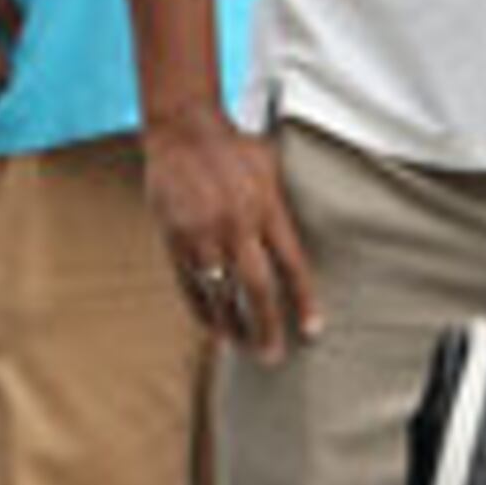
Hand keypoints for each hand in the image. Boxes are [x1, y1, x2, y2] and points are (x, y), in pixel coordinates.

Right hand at [148, 117, 317, 362]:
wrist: (183, 128)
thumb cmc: (233, 147)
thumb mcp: (270, 168)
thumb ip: (282, 207)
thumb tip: (298, 242)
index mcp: (267, 208)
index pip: (291, 265)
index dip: (303, 301)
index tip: (311, 331)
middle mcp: (236, 224)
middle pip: (257, 288)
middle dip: (268, 326)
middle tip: (273, 356)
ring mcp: (202, 233)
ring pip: (220, 293)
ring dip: (232, 325)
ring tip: (244, 348)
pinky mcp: (174, 237)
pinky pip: (189, 284)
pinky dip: (202, 309)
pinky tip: (212, 328)